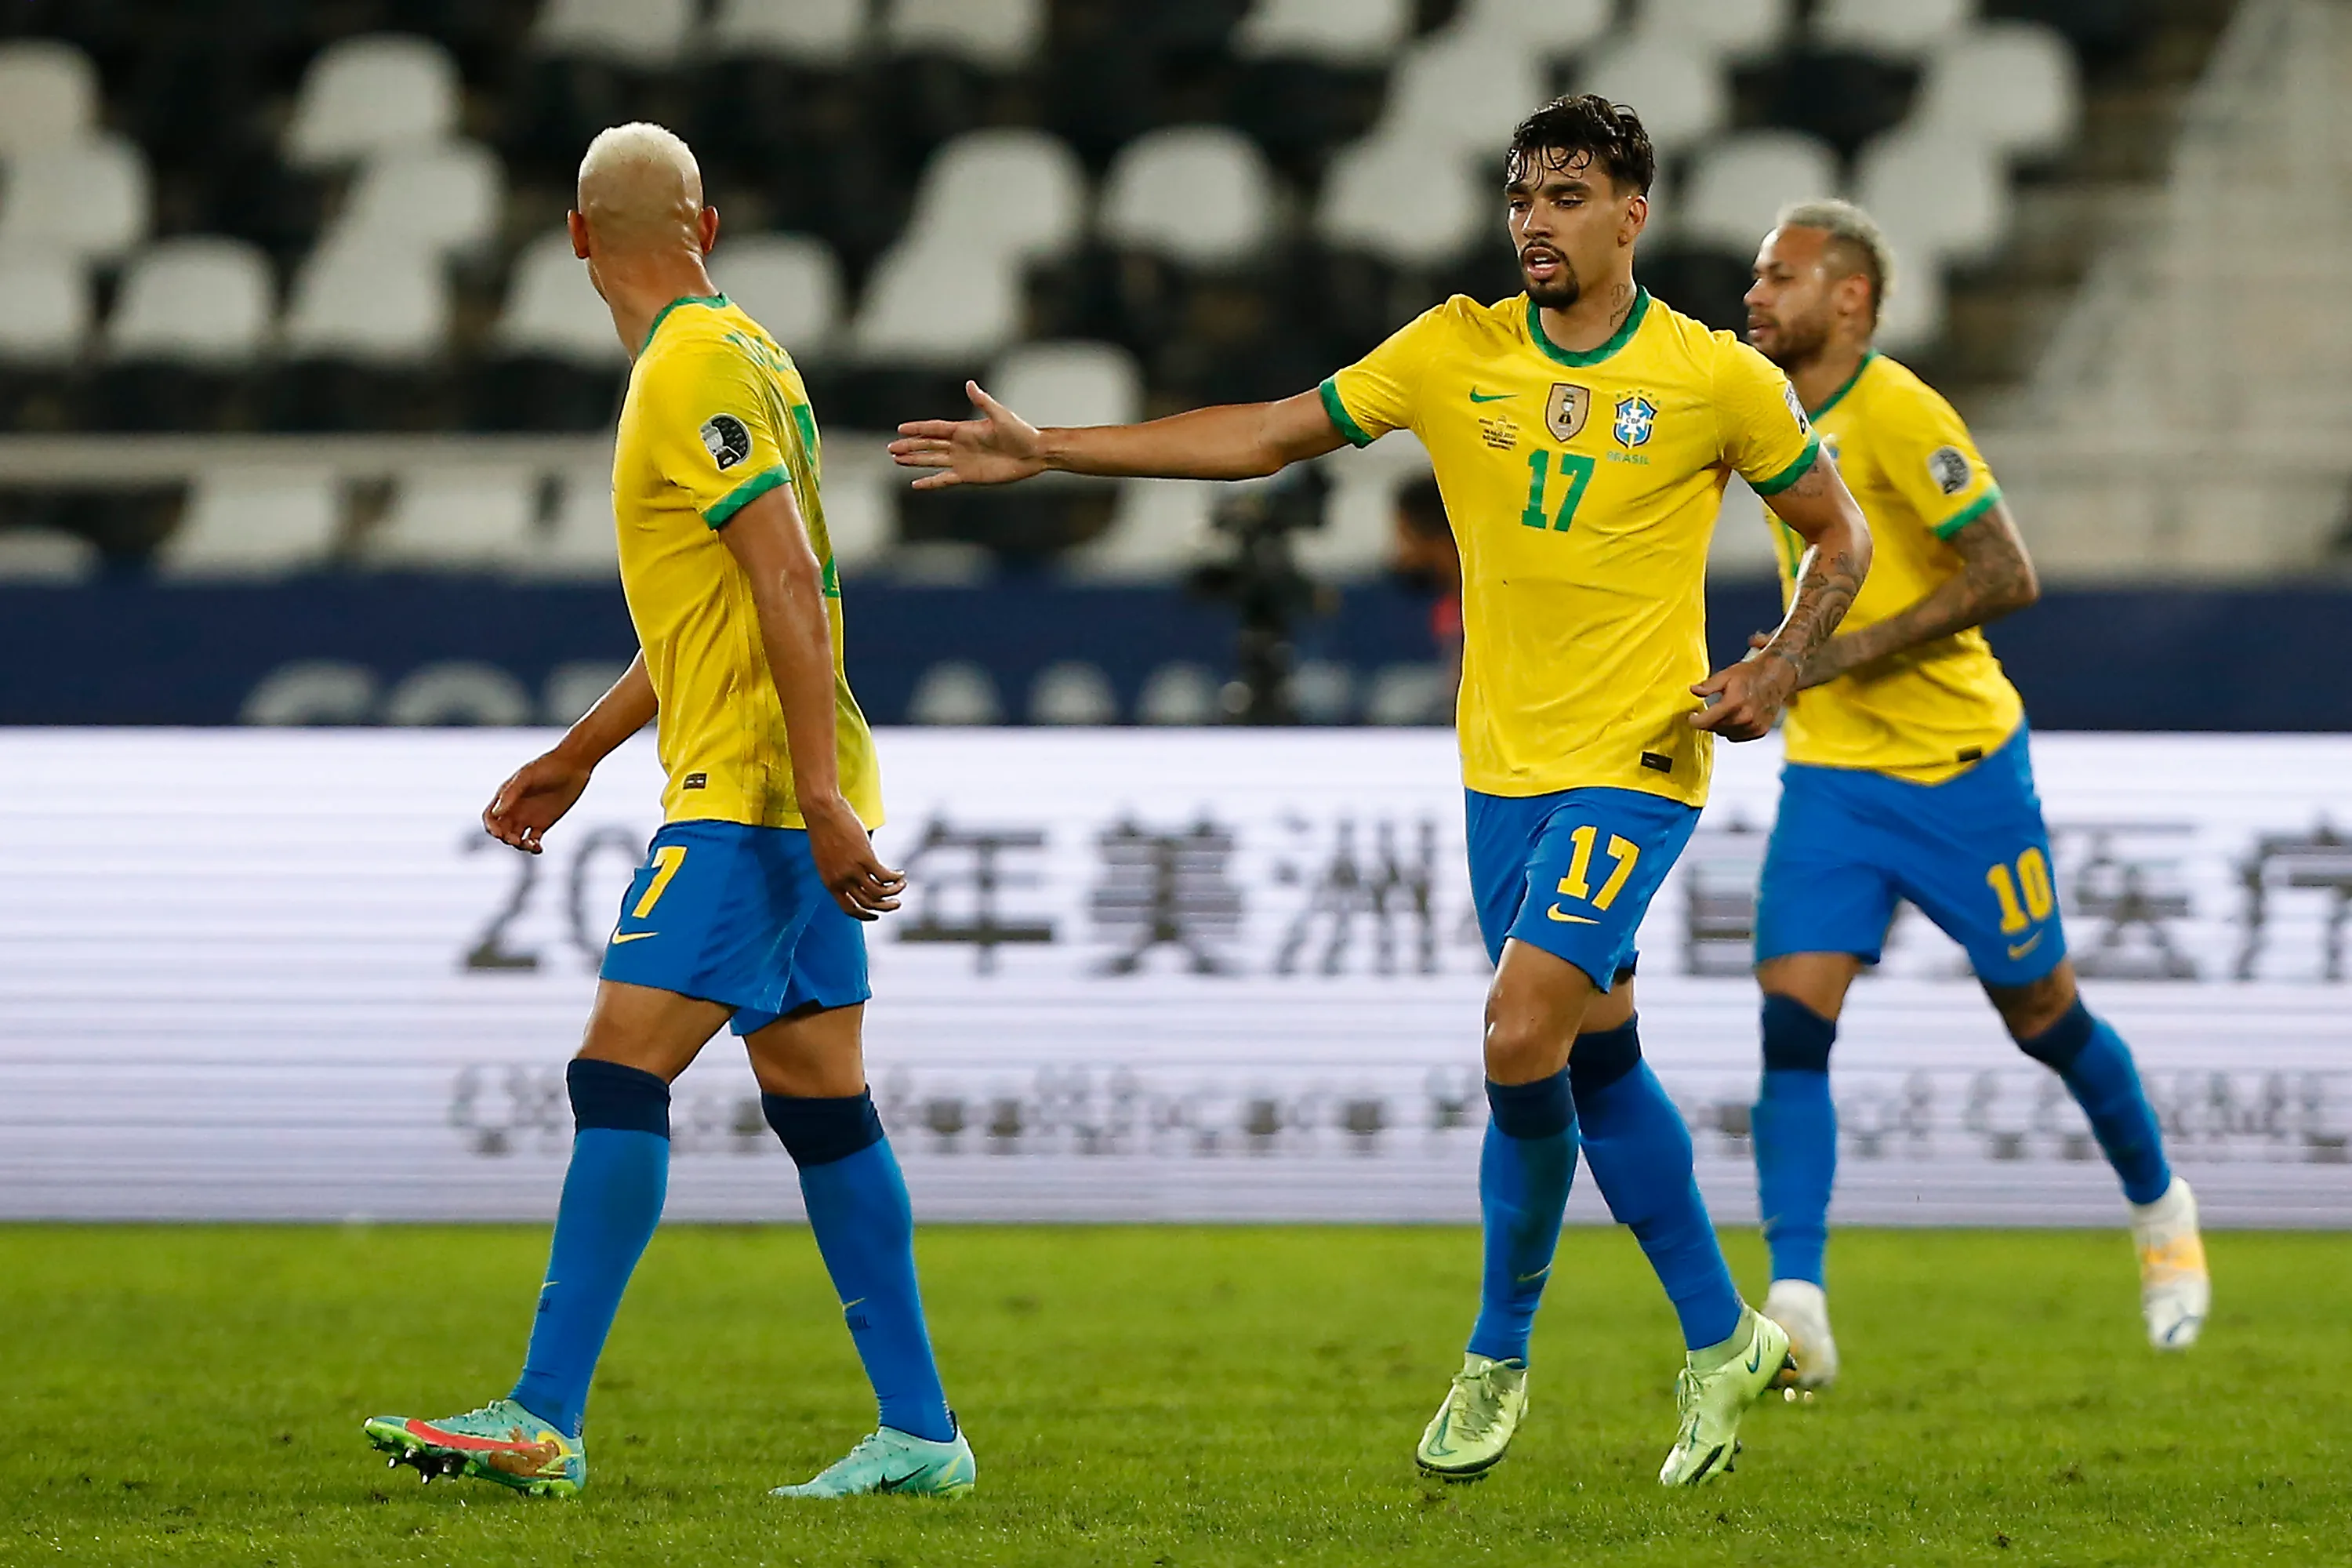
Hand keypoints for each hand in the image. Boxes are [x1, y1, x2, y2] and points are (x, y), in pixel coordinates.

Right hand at [483, 749, 593, 852]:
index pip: (490, 817)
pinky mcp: (543, 824)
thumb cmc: (547, 767)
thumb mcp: (527, 778)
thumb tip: (496, 813)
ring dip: (519, 846)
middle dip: (506, 839)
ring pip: (516, 838)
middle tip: (517, 840)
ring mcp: (528, 817)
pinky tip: (539, 848)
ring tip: (530, 845)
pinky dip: (533, 848)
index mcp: (506, 797)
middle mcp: (514, 809)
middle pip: (502, 831)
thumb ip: (511, 794)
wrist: (573, 766)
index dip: (491, 827)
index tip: (499, 834)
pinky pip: (533, 841)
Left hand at [804, 795, 905, 920]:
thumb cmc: (824, 830)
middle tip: (897, 903)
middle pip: (868, 903)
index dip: (865, 915)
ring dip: (894, 892)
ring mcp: (853, 870)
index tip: (876, 914)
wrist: (822, 811)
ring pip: (879, 892)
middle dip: (885, 906)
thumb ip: (837, 871)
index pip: (849, 909)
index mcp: (830, 883)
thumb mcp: (826, 858)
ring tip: (902, 885)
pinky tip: (900, 874)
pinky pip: (885, 876)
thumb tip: (851, 878)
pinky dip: (896, 877)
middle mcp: (841, 880)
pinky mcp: (865, 857)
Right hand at [887, 381, 1045, 490]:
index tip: (900, 428)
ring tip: (897, 460)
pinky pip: (944, 480)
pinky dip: (930, 483)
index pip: (935, 428)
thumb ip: (984, 402)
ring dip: (915, 461)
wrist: (1033, 453)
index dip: (917, 429)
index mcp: (964, 429)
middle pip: (928, 445)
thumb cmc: (1020, 432)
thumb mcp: (1001, 416)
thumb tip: (970, 385)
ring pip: (932, 461)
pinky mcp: (969, 476)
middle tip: (890, 448)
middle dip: (909, 446)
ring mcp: (962, 461)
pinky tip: (916, 484)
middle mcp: (960, 444)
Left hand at [1689, 647, 1797, 740]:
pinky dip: (1734, 729)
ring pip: (1726, 734)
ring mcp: (1754, 726)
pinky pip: (1739, 736)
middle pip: (1715, 728)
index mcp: (1734, 703)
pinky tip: (1737, 717)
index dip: (1695, 721)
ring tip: (1725, 712)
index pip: (1706, 721)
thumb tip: (1694, 690)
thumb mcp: (1727, 674)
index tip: (1692, 717)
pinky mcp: (1760, 731)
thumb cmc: (1752, 674)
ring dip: (1722, 726)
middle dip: (1709, 721)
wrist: (1777, 677)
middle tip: (1709, 711)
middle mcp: (1745, 717)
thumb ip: (1709, 685)